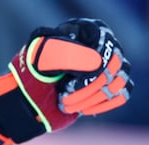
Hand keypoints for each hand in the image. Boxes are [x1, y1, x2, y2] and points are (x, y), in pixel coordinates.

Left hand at [0, 18, 132, 144]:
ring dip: (93, 96)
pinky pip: (122, 94)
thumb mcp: (42, 59)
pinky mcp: (107, 88)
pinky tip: (82, 109)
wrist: (27, 102)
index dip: (90, 62)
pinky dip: (103, 104)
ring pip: (119, 79)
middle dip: (88, 84)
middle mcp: (98, 47)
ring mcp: (104, 68)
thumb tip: (98, 63)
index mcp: (83, 31)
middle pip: (114, 63)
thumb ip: (67, 55)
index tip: (69, 77)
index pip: (104, 41)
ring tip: (67, 103)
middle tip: (64, 92)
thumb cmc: (31, 75)